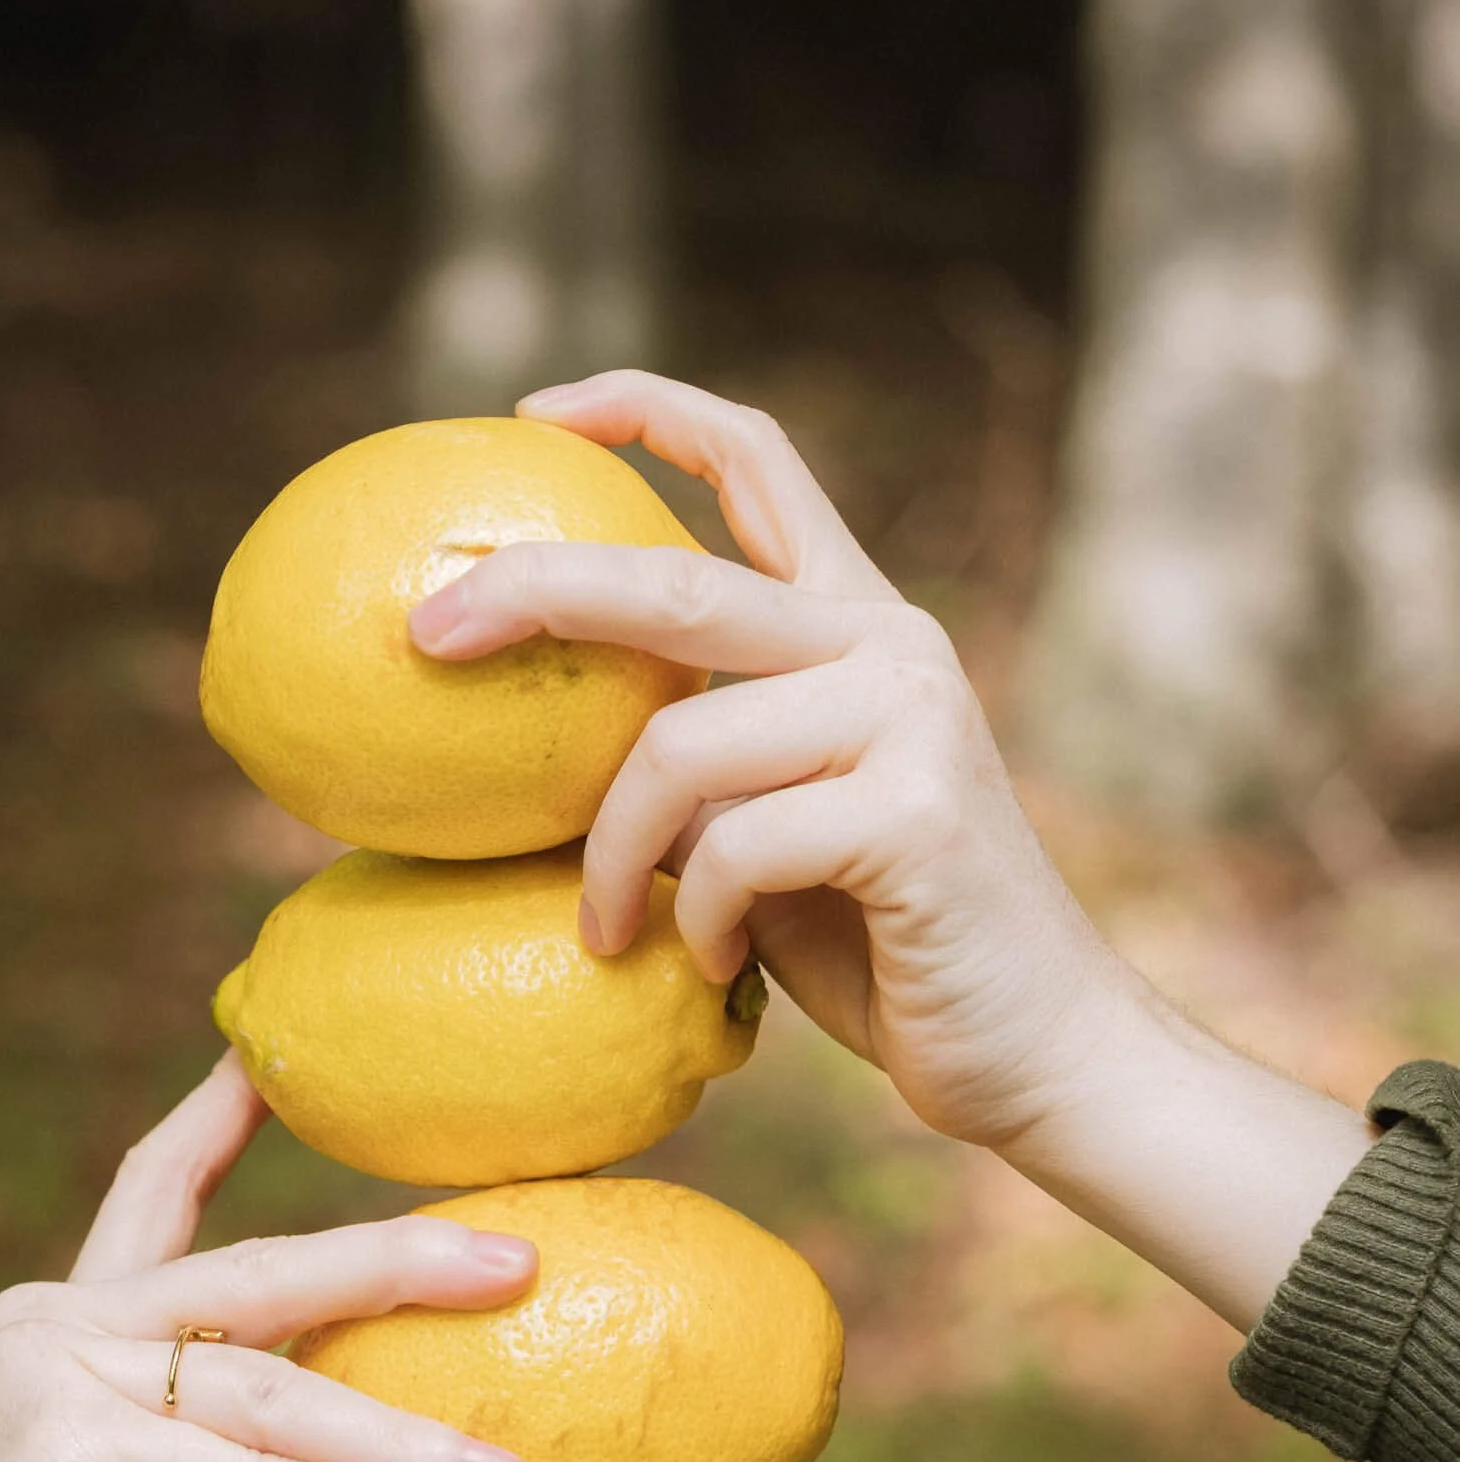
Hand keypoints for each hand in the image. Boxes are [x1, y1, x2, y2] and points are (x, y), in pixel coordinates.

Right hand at [0, 1057, 533, 1461]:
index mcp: (85, 1340)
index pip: (156, 1195)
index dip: (218, 1120)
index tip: (282, 1054)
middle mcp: (60, 1328)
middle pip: (260, 1270)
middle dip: (396, 1261)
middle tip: (517, 1253)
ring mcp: (57, 1375)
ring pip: (274, 1383)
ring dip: (403, 1431)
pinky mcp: (68, 1446)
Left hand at [408, 369, 1373, 1330]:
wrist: (1037, 1051)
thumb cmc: (890, 952)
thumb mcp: (770, 837)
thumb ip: (698, 771)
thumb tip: (543, 752)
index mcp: (857, 627)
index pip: (759, 460)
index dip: (643, 410)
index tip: (533, 419)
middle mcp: (890, 646)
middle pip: (675, 579)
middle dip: (532, 592)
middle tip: (424, 635)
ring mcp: (911, 721)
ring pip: (681, 744)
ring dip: (609, 851)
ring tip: (602, 927)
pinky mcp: (915, 814)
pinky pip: (733, 848)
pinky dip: (693, 918)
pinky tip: (706, 964)